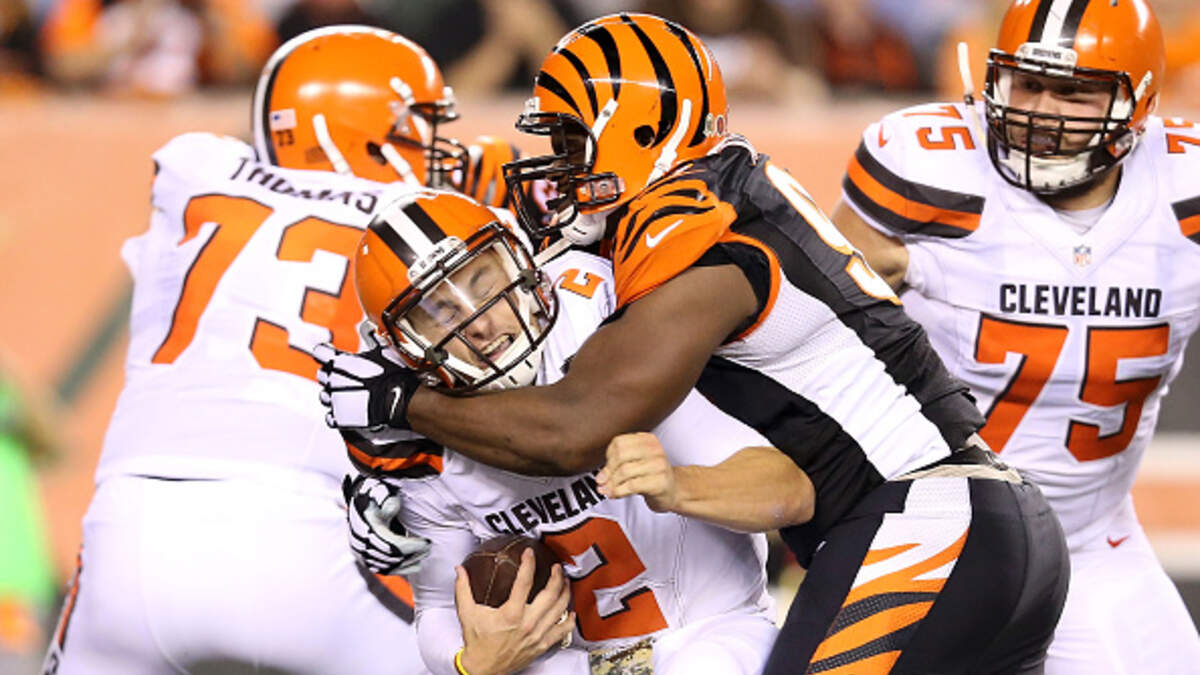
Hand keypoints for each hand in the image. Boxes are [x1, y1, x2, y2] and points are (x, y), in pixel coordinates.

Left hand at [314, 329, 419, 430]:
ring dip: (333, 395)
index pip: (320, 352)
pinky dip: (337, 415)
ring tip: (349, 395)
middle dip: (332, 375)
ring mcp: (335, 401)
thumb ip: (374, 339)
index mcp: (339, 362)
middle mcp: (332, 381)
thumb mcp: (384, 351)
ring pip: (324, 396)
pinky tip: (348, 411)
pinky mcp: (340, 419)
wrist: (399, 401)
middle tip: (347, 376)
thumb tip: (373, 330)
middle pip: (322, 375)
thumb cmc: (392, 375)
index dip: (326, 351)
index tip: (332, 352)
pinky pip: (330, 417)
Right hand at [342, 473, 431, 575]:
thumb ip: (388, 503)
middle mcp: (362, 546)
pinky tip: (418, 564)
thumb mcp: (381, 497)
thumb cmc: (375, 501)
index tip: (427, 542)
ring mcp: (363, 555)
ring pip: (390, 566)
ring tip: (425, 554)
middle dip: (414, 554)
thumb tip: (394, 507)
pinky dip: (403, 569)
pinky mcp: (366, 561)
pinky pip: (386, 570)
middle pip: (393, 558)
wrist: (360, 507)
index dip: (412, 546)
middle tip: (429, 548)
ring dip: (410, 562)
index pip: (394, 545)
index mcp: (367, 529)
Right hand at [455, 549, 574, 674]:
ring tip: (566, 582)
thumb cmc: (477, 643)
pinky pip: (563, 631)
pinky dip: (570, 620)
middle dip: (556, 577)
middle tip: (557, 567)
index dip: (528, 564)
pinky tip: (571, 611)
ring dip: (565, 593)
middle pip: (550, 594)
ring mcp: (537, 635)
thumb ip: (463, 589)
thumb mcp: (467, 613)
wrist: (482, 669)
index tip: (529, 553)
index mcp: (511, 614)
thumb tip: (460, 570)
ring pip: (560, 610)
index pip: (524, 582)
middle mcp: (527, 624)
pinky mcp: (542, 645)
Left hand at [596, 432, 678, 512]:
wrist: (674, 491)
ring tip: (607, 491)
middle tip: (602, 482)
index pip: (619, 442)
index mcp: (647, 440)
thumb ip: (617, 466)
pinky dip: (619, 491)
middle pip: (621, 455)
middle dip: (608, 471)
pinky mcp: (660, 482)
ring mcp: (659, 465)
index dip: (608, 457)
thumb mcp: (635, 464)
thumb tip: (600, 478)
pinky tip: (615, 494)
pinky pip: (632, 485)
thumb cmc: (652, 476)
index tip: (606, 468)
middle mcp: (654, 449)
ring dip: (611, 484)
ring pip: (624, 471)